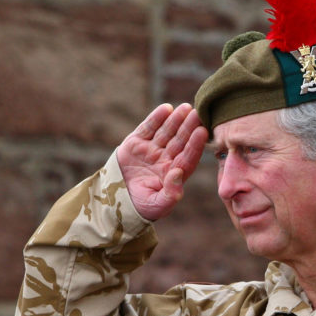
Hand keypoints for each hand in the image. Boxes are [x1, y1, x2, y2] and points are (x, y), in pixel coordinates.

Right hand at [117, 103, 208, 220]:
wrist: (113, 202)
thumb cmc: (140, 207)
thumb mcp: (157, 205)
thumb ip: (170, 193)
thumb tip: (178, 174)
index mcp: (174, 173)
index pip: (188, 157)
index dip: (195, 145)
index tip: (202, 132)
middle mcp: (166, 159)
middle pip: (180, 141)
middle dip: (189, 127)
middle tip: (198, 113)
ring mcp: (151, 150)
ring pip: (166, 132)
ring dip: (176, 120)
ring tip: (185, 108)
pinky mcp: (136, 143)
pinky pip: (148, 128)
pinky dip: (156, 118)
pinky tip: (166, 109)